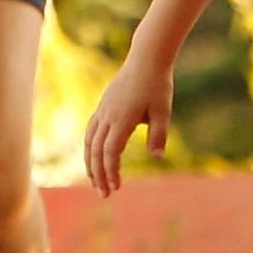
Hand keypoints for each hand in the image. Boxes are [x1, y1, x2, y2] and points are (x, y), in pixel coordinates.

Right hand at [82, 46, 175, 193]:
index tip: (116, 188)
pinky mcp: (103, 105)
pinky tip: (94, 156)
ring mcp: (103, 110)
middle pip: (95, 151)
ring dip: (90, 163)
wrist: (146, 57)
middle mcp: (108, 115)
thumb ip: (159, 135)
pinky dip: (89, 147)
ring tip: (95, 181)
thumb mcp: (162, 110)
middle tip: (104, 194)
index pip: (110, 152)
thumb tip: (157, 157)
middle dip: (98, 174)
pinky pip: (91, 130)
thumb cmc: (157, 84)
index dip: (111, 172)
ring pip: (89, 141)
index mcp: (122, 119)